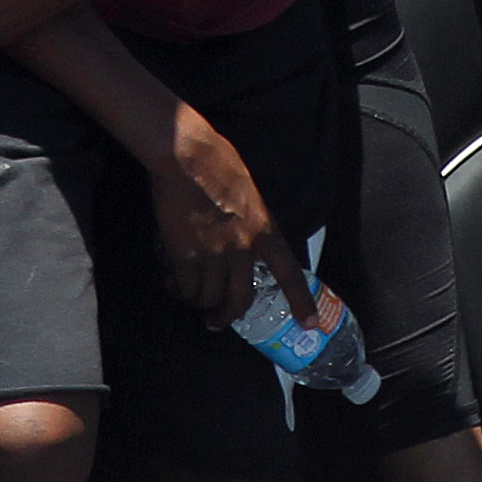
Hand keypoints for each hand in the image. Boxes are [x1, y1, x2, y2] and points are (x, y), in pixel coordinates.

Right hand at [148, 109, 294, 328]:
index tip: (310, 324)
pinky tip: (171, 283)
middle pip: (241, 299)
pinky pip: (186, 288)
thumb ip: (251, 221)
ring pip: (209, 298)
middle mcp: (243, 249)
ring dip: (198, 303)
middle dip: (227, 315)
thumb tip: (244, 235)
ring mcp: (214, 255)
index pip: (290, 274)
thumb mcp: (250, 193)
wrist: (186, 157)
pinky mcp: (185, 256)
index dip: (300, 302)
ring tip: (188, 297)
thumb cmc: (218, 162)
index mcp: (265, 230)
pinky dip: (179, 291)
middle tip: (216, 321)